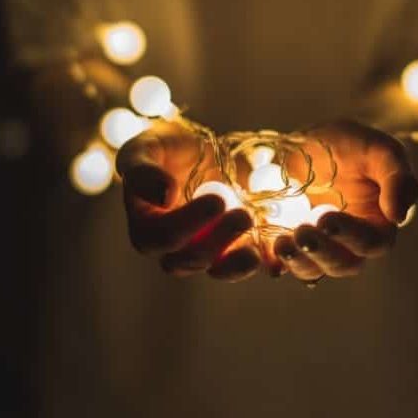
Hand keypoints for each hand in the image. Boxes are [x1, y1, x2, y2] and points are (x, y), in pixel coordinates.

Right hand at [116, 122, 259, 281]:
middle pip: (187, 261)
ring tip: (258, 233)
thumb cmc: (168, 148)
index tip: (216, 200)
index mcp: (146, 226)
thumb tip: (163, 196)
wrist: (204, 150)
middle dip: (216, 241)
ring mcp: (205, 252)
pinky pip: (245, 265)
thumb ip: (142, 170)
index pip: (158, 239)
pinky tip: (274, 256)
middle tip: (244, 215)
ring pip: (217, 270)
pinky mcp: (234, 251)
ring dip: (238, 259)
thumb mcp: (147, 148)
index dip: (186, 225)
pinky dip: (261, 262)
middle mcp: (173, 247)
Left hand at [273, 119, 417, 282]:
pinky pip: (279, 261)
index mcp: (376, 226)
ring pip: (310, 269)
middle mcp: (348, 245)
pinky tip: (263, 252)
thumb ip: (398, 178)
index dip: (352, 236)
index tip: (329, 218)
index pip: (371, 243)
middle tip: (302, 234)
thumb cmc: (353, 146)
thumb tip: (398, 217)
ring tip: (280, 243)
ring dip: (296, 261)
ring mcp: (316, 247)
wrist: (310, 143)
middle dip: (320, 253)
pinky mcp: (287, 243)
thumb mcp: (379, 150)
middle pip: (340, 264)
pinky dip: (271, 261)